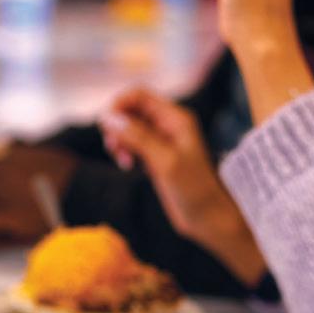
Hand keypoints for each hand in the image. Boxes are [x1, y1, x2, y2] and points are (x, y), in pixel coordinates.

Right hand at [103, 89, 265, 286]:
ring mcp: (161, 141)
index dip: (119, 105)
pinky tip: (127, 165)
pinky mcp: (155, 158)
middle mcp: (168, 125)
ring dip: (118, 139)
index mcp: (176, 118)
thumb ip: (138, 137)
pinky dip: (124, 151)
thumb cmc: (194, 189)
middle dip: (117, 125)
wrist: (207, 217)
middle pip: (131, 110)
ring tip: (122, 160)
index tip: (106, 127)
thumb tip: (108, 117)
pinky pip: (132, 144)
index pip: (139, 95)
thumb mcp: (165, 161)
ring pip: (129, 128)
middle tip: (115, 148)